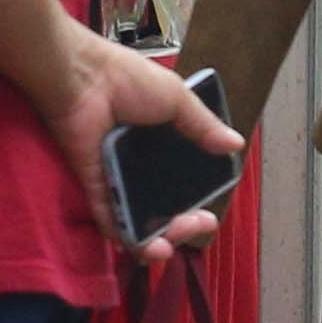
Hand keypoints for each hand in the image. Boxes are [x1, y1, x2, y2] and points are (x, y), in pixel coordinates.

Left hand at [48, 36, 241, 266]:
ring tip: (169, 244)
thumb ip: (204, 126)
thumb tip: (236, 145)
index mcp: (161, 147)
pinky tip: (146, 245)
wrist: (85, 77)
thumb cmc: (128, 80)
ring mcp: (117, 180)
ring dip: (156, 239)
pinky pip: (109, 219)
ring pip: (138, 222)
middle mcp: (139, 168)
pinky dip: (125, 235)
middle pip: (164, 211)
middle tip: (197, 225)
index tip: (209, 215)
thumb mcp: (177, 99)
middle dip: (183, 227)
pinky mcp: (95, 187)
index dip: (197, 205)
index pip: (183, 187)